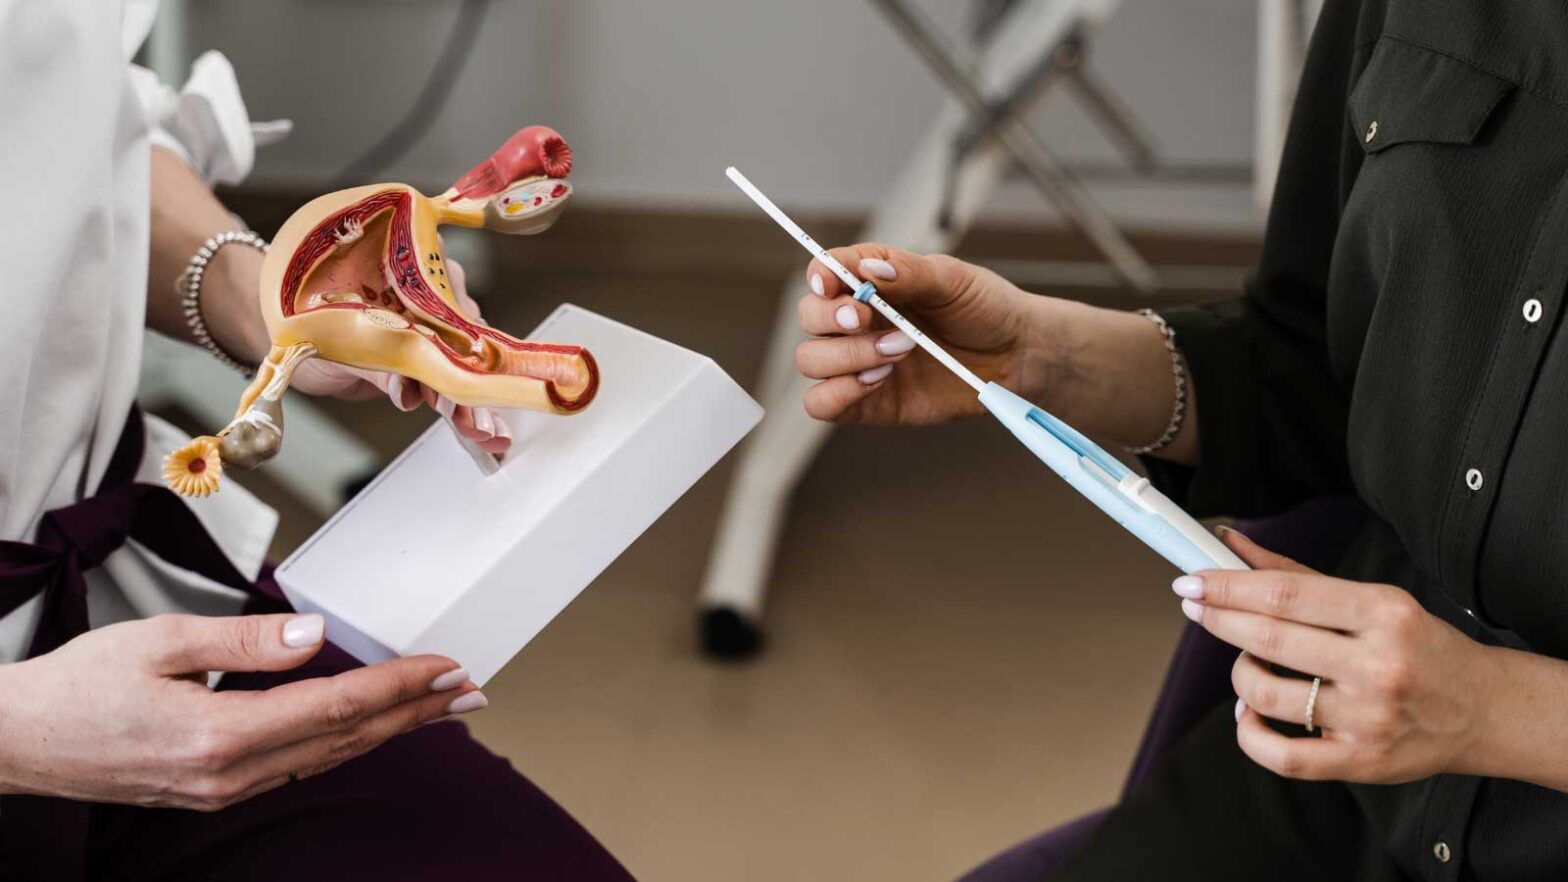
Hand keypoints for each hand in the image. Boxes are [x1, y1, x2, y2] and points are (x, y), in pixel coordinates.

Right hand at [0, 613, 484, 809]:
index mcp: (218, 735)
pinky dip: (350, 740)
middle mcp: (231, 773)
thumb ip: (242, 642)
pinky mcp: (218, 790)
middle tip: (474, 690)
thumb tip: (313, 635)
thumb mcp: (157, 642)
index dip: (399, 686)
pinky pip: (302, 762)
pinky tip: (376, 724)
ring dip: (394, 728)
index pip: (335, 707)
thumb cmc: (78, 686)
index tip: (447, 667)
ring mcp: (226, 789)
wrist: (19, 743)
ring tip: (444, 706)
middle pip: (348, 739)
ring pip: (331, 755)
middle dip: (418, 712)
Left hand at [206, 246, 509, 456]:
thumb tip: (410, 390)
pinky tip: (478, 430)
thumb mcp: (337, 344)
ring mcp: (432, 325)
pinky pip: (450, 377)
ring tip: (486, 435)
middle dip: (474, 388)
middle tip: (481, 426)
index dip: (457, 354)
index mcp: (409, 270)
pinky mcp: (426, 355)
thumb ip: (379, 365)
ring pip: (462, 364)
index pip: (446, 312)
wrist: (283, 329)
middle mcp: (431, 292)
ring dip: (474, 402)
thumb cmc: (301, 319)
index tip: (463, 390)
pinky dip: (463, 405)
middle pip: (462, 341)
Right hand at [793, 244, 1064, 424]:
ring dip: (846, 356)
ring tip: (898, 351)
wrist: (1015, 356)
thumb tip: (868, 270)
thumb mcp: (954, 280)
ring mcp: (858, 362)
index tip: (830, 283)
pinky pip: (822, 404)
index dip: (819, 275)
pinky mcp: (867, 402)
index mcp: (873, 281)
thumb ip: (909, 274)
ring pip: (810, 360)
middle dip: (831, 318)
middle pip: (808, 317)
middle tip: (866, 319)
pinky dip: (838, 393)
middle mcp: (858, 321)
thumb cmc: (985, 310)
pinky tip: (878, 380)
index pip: (825, 272)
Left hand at [1173, 528, 1501, 783]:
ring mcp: (1368, 718)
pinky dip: (1248, 732)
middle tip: (1193, 605)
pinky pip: (1280, 755)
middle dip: (1218, 619)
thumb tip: (1230, 542)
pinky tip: (1249, 714)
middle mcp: (1377, 664)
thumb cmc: (1420, 646)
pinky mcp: (1359, 761)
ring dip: (1239, 673)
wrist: (1484, 710)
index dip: (1227, 586)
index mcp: (1382, 613)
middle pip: (1269, 638)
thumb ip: (1296, 573)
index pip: (1284, 593)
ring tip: (1248, 663)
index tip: (1190, 580)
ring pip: (1265, 693)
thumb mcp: (1373, 599)